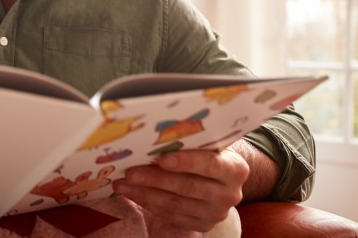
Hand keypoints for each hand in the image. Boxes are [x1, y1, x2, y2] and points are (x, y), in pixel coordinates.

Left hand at [112, 147, 248, 231]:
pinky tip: (133, 193)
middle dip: (155, 179)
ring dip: (145, 194)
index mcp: (235, 169)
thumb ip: (191, 141)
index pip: (210, 164)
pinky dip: (149, 204)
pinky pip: (171, 216)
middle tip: (130, 173)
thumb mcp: (208, 143)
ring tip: (122, 184)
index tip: (161, 158)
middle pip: (188, 187)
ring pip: (176, 204)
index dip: (186, 162)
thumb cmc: (208, 151)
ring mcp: (216, 213)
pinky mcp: (202, 224)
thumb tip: (153, 133)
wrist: (223, 176)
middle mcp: (229, 194)